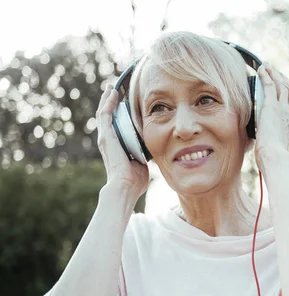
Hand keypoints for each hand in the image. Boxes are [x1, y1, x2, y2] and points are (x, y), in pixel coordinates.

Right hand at [96, 84, 148, 200]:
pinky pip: (105, 115)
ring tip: (111, 88)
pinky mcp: (106, 136)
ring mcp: (105, 138)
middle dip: (110, 103)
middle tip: (113, 89)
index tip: (123, 102)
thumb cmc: (135, 180)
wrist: (126, 186)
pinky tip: (112, 93)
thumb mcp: (142, 161)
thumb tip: (156, 147)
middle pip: (107, 117)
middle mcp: (108, 141)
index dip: (118, 113)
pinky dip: (108, 103)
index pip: (115, 125)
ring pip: (103, 113)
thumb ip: (145, 152)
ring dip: (107, 99)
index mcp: (116, 146)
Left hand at [255, 63, 288, 170]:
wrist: (274, 156)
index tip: (280, 87)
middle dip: (283, 79)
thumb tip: (261, 144)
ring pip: (282, 84)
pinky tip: (261, 69)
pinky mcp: (272, 106)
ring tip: (267, 67)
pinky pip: (270, 85)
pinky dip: (266, 75)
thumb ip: (270, 141)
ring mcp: (282, 108)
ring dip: (275, 74)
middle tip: (275, 72)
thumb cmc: (272, 156)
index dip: (287, 92)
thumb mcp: (274, 146)